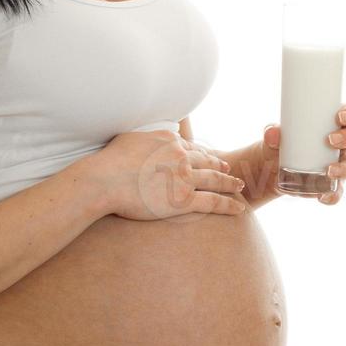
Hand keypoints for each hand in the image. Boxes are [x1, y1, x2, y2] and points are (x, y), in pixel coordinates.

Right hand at [86, 129, 246, 220]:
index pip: (192, 149)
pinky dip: (228, 205)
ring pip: (215, 181)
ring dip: (230, 184)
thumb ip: (148, 137)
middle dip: (220, 167)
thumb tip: (155, 137)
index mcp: (170, 142)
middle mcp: (181, 157)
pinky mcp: (184, 200)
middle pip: (207, 162)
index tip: (210, 159)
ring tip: (240, 186)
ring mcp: (185, 178)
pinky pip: (213, 202)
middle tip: (230, 171)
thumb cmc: (111, 161)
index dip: (203, 155)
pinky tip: (238, 208)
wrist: (106, 179)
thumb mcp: (132, 138)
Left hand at [257, 103, 345, 204]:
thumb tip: (273, 132)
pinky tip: (323, 197)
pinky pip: (337, 191)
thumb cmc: (278, 147)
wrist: (270, 172)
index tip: (339, 116)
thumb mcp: (272, 140)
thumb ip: (271, 135)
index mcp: (329, 127)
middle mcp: (338, 146)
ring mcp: (336, 165)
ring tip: (329, 171)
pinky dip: (333, 195)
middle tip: (330, 140)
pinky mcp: (329, 185)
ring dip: (343, 168)